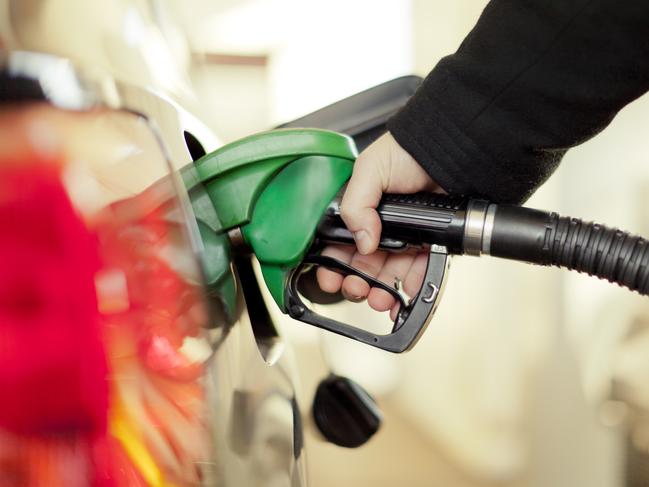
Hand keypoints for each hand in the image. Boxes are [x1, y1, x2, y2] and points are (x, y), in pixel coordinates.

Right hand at [316, 132, 443, 318]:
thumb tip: (362, 242)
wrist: (449, 149)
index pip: (339, 243)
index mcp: (359, 209)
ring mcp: (404, 236)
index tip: (331, 279)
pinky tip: (404, 292)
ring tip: (379, 299)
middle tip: (356, 289)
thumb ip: (355, 205)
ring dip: (381, 291)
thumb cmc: (408, 150)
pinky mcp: (428, 242)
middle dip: (356, 283)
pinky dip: (411, 285)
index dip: (333, 264)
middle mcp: (379, 225)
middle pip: (362, 264)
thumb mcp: (369, 169)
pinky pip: (418, 269)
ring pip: (388, 273)